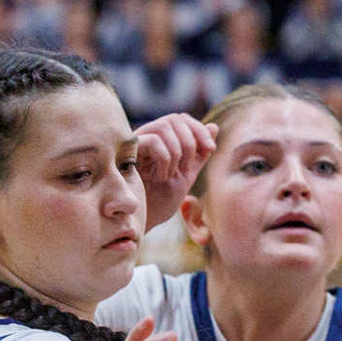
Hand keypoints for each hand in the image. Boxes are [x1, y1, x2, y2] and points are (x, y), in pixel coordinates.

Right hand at [136, 114, 217, 229]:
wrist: (139, 222)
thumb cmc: (158, 202)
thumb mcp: (186, 174)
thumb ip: (199, 153)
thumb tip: (214, 126)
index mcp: (160, 142)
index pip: (182, 119)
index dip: (200, 129)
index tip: (211, 149)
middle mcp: (146, 137)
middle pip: (175, 118)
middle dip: (192, 139)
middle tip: (189, 166)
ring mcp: (136, 144)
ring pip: (165, 126)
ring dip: (178, 151)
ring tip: (172, 174)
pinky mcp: (127, 152)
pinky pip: (154, 140)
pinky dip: (165, 158)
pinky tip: (162, 176)